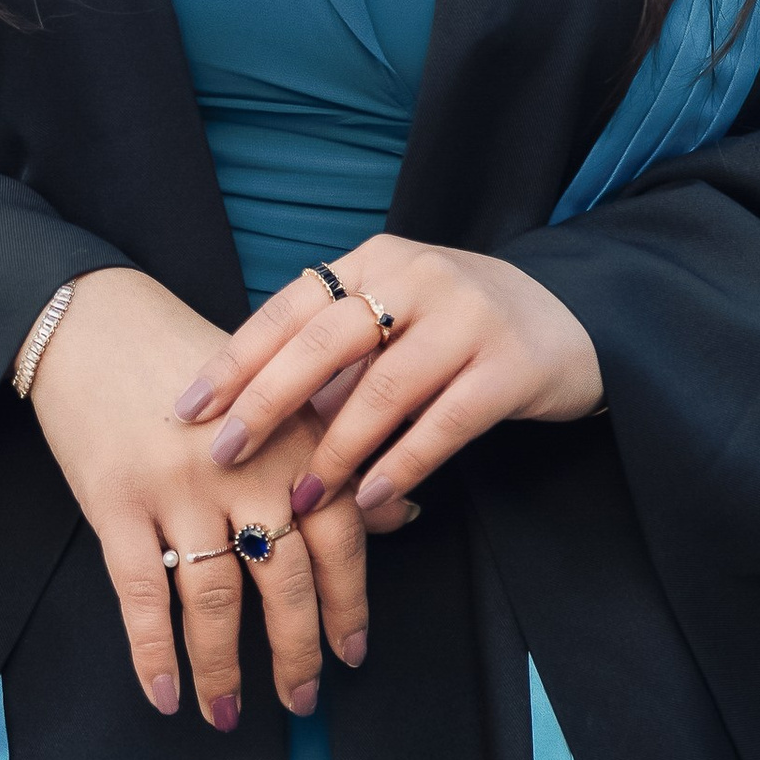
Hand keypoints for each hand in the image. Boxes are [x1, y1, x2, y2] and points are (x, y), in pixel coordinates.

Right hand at [26, 270, 411, 728]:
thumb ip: (334, 457)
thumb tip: (401, 517)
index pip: (339, 535)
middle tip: (302, 701)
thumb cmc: (189, 361)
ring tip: (228, 715)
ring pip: (214, 599)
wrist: (93, 319)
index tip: (351, 653)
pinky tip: (164, 694)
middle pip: (284, 578)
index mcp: (291, 436)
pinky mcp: (115, 501)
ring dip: (224, 668)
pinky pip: (139, 594)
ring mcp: (177, 486)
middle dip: (297, 650)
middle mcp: (244, 465)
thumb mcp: (275, 394)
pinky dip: (153, 653)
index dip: (348, 603)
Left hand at [171, 237, 600, 515]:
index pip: (289, 308)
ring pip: (382, 389)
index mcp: (375, 259)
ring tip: (300, 500)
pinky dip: (403, 464)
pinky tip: (372, 498)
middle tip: (223, 454)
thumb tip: (248, 421)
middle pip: (325, 341)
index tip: (186, 408)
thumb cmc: (459, 327)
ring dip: (335, 451)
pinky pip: (445, 423)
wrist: (573, 319)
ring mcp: (469, 318)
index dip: (235, 359)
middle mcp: (418, 276)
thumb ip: (335, 360)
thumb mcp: (394, 320)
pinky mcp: (511, 366)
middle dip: (266, 403)